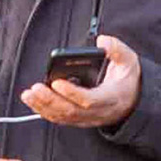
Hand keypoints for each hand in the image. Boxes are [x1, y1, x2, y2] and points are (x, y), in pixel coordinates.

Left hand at [20, 34, 141, 129]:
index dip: (71, 93)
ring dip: (42, 107)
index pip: (89, 100)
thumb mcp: (129, 61)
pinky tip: (33, 102)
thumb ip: (117, 49)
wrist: (132, 101)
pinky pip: (59, 119)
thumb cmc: (127, 80)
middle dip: (50, 100)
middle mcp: (97, 112)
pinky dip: (44, 111)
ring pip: (62, 117)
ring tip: (28, 95)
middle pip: (70, 111)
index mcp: (110, 98)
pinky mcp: (78, 119)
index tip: (56, 82)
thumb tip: (102, 41)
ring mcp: (87, 118)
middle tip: (35, 88)